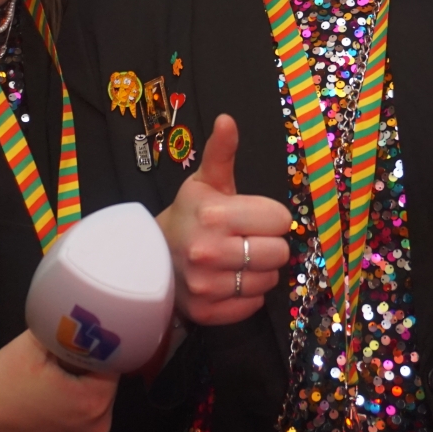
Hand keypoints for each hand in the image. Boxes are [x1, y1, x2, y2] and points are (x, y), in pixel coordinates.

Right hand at [0, 331, 115, 431]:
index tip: (85, 330)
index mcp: (94, 401)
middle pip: (107, 379)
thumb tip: (80, 315)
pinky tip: (52, 388)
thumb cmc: (1, 386)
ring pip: (96, 395)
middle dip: (89, 362)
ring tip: (55, 368)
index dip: (99, 342)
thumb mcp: (32, 344)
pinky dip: (74, 398)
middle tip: (64, 347)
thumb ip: (63, 327)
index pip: (114, 360)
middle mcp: (99, 425)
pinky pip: (85, 412)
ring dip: (82, 379)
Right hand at [157, 115, 291, 325]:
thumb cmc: (189, 214)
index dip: (271, 217)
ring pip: (269, 280)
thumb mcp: (205, 181)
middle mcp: (208, 251)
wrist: (152, 255)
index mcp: (214, 214)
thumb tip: (227, 119)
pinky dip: (248, 295)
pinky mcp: (206, 312)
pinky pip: (253, 305)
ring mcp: (206, 285)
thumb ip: (222, 152)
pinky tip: (230, 280)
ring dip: (260, 270)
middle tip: (247, 239)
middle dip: (269, 244)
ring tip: (239, 260)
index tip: (252, 216)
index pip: (280, 219)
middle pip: (279, 252)